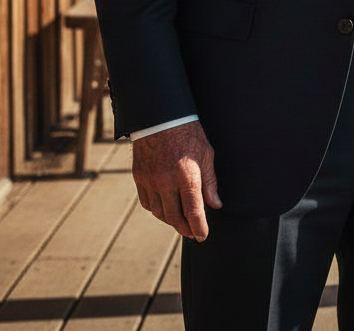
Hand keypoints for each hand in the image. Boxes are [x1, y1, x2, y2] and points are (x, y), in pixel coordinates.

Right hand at [131, 121, 221, 240]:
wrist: (161, 117)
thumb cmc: (188, 133)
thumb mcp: (206, 154)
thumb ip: (210, 182)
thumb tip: (215, 204)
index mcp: (187, 175)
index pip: (194, 212)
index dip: (199, 228)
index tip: (203, 236)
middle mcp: (166, 181)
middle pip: (174, 217)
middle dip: (185, 229)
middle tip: (193, 233)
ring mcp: (150, 180)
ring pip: (159, 213)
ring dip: (171, 220)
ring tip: (181, 221)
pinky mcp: (139, 177)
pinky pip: (147, 203)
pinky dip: (157, 209)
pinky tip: (165, 207)